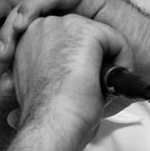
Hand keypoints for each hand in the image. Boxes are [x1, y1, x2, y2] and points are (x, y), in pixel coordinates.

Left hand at [0, 0, 149, 88]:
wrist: (142, 70)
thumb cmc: (114, 84)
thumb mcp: (73, 95)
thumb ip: (46, 100)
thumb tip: (11, 117)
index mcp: (59, 43)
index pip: (25, 40)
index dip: (11, 52)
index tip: (2, 69)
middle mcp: (64, 23)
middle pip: (26, 22)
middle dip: (10, 36)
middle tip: (3, 54)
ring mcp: (74, 7)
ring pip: (36, 6)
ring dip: (19, 19)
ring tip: (11, 36)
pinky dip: (36, 5)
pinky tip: (26, 19)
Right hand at [5, 13, 131, 132]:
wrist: (52, 124)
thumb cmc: (45, 116)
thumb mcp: (39, 87)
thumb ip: (47, 73)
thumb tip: (53, 84)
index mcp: (27, 41)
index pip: (63, 41)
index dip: (74, 64)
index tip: (75, 87)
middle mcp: (42, 28)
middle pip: (82, 37)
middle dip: (92, 60)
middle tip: (92, 88)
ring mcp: (62, 26)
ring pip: (100, 36)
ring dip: (107, 61)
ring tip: (102, 87)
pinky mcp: (85, 31)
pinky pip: (116, 39)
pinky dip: (122, 61)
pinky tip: (112, 82)